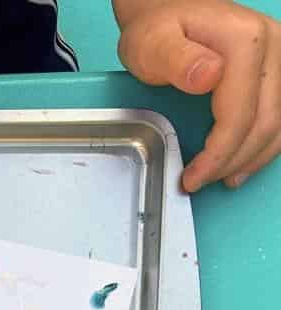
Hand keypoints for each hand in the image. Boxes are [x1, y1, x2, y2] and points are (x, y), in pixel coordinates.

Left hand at [115, 0, 280, 190]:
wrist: (168, 6)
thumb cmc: (156, 27)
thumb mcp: (152, 42)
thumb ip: (176, 59)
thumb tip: (209, 76)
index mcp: (246, 41)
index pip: (240, 115)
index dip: (218, 155)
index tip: (191, 178)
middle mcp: (273, 45)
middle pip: (265, 123)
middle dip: (232, 162)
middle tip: (199, 182)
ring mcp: (280, 56)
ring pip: (279, 123)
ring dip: (253, 158)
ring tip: (223, 178)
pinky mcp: (277, 67)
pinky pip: (280, 113)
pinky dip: (263, 143)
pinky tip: (242, 161)